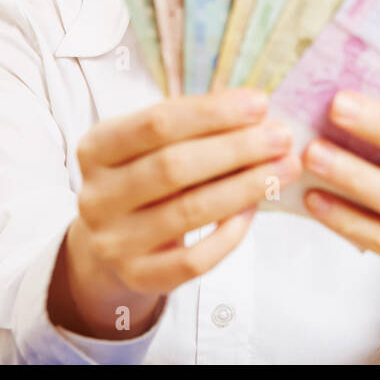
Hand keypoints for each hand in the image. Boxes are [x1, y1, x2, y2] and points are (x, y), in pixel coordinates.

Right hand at [49, 87, 302, 338]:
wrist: (109, 242)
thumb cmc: (144, 177)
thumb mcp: (150, 144)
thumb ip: (191, 126)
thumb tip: (255, 111)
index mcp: (95, 149)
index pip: (156, 123)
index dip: (212, 112)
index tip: (259, 103)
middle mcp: (96, 196)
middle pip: (174, 167)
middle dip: (236, 148)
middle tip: (281, 137)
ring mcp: (114, 242)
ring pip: (189, 212)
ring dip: (246, 186)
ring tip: (284, 168)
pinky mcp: (139, 277)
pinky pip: (195, 259)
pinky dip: (231, 233)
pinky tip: (254, 209)